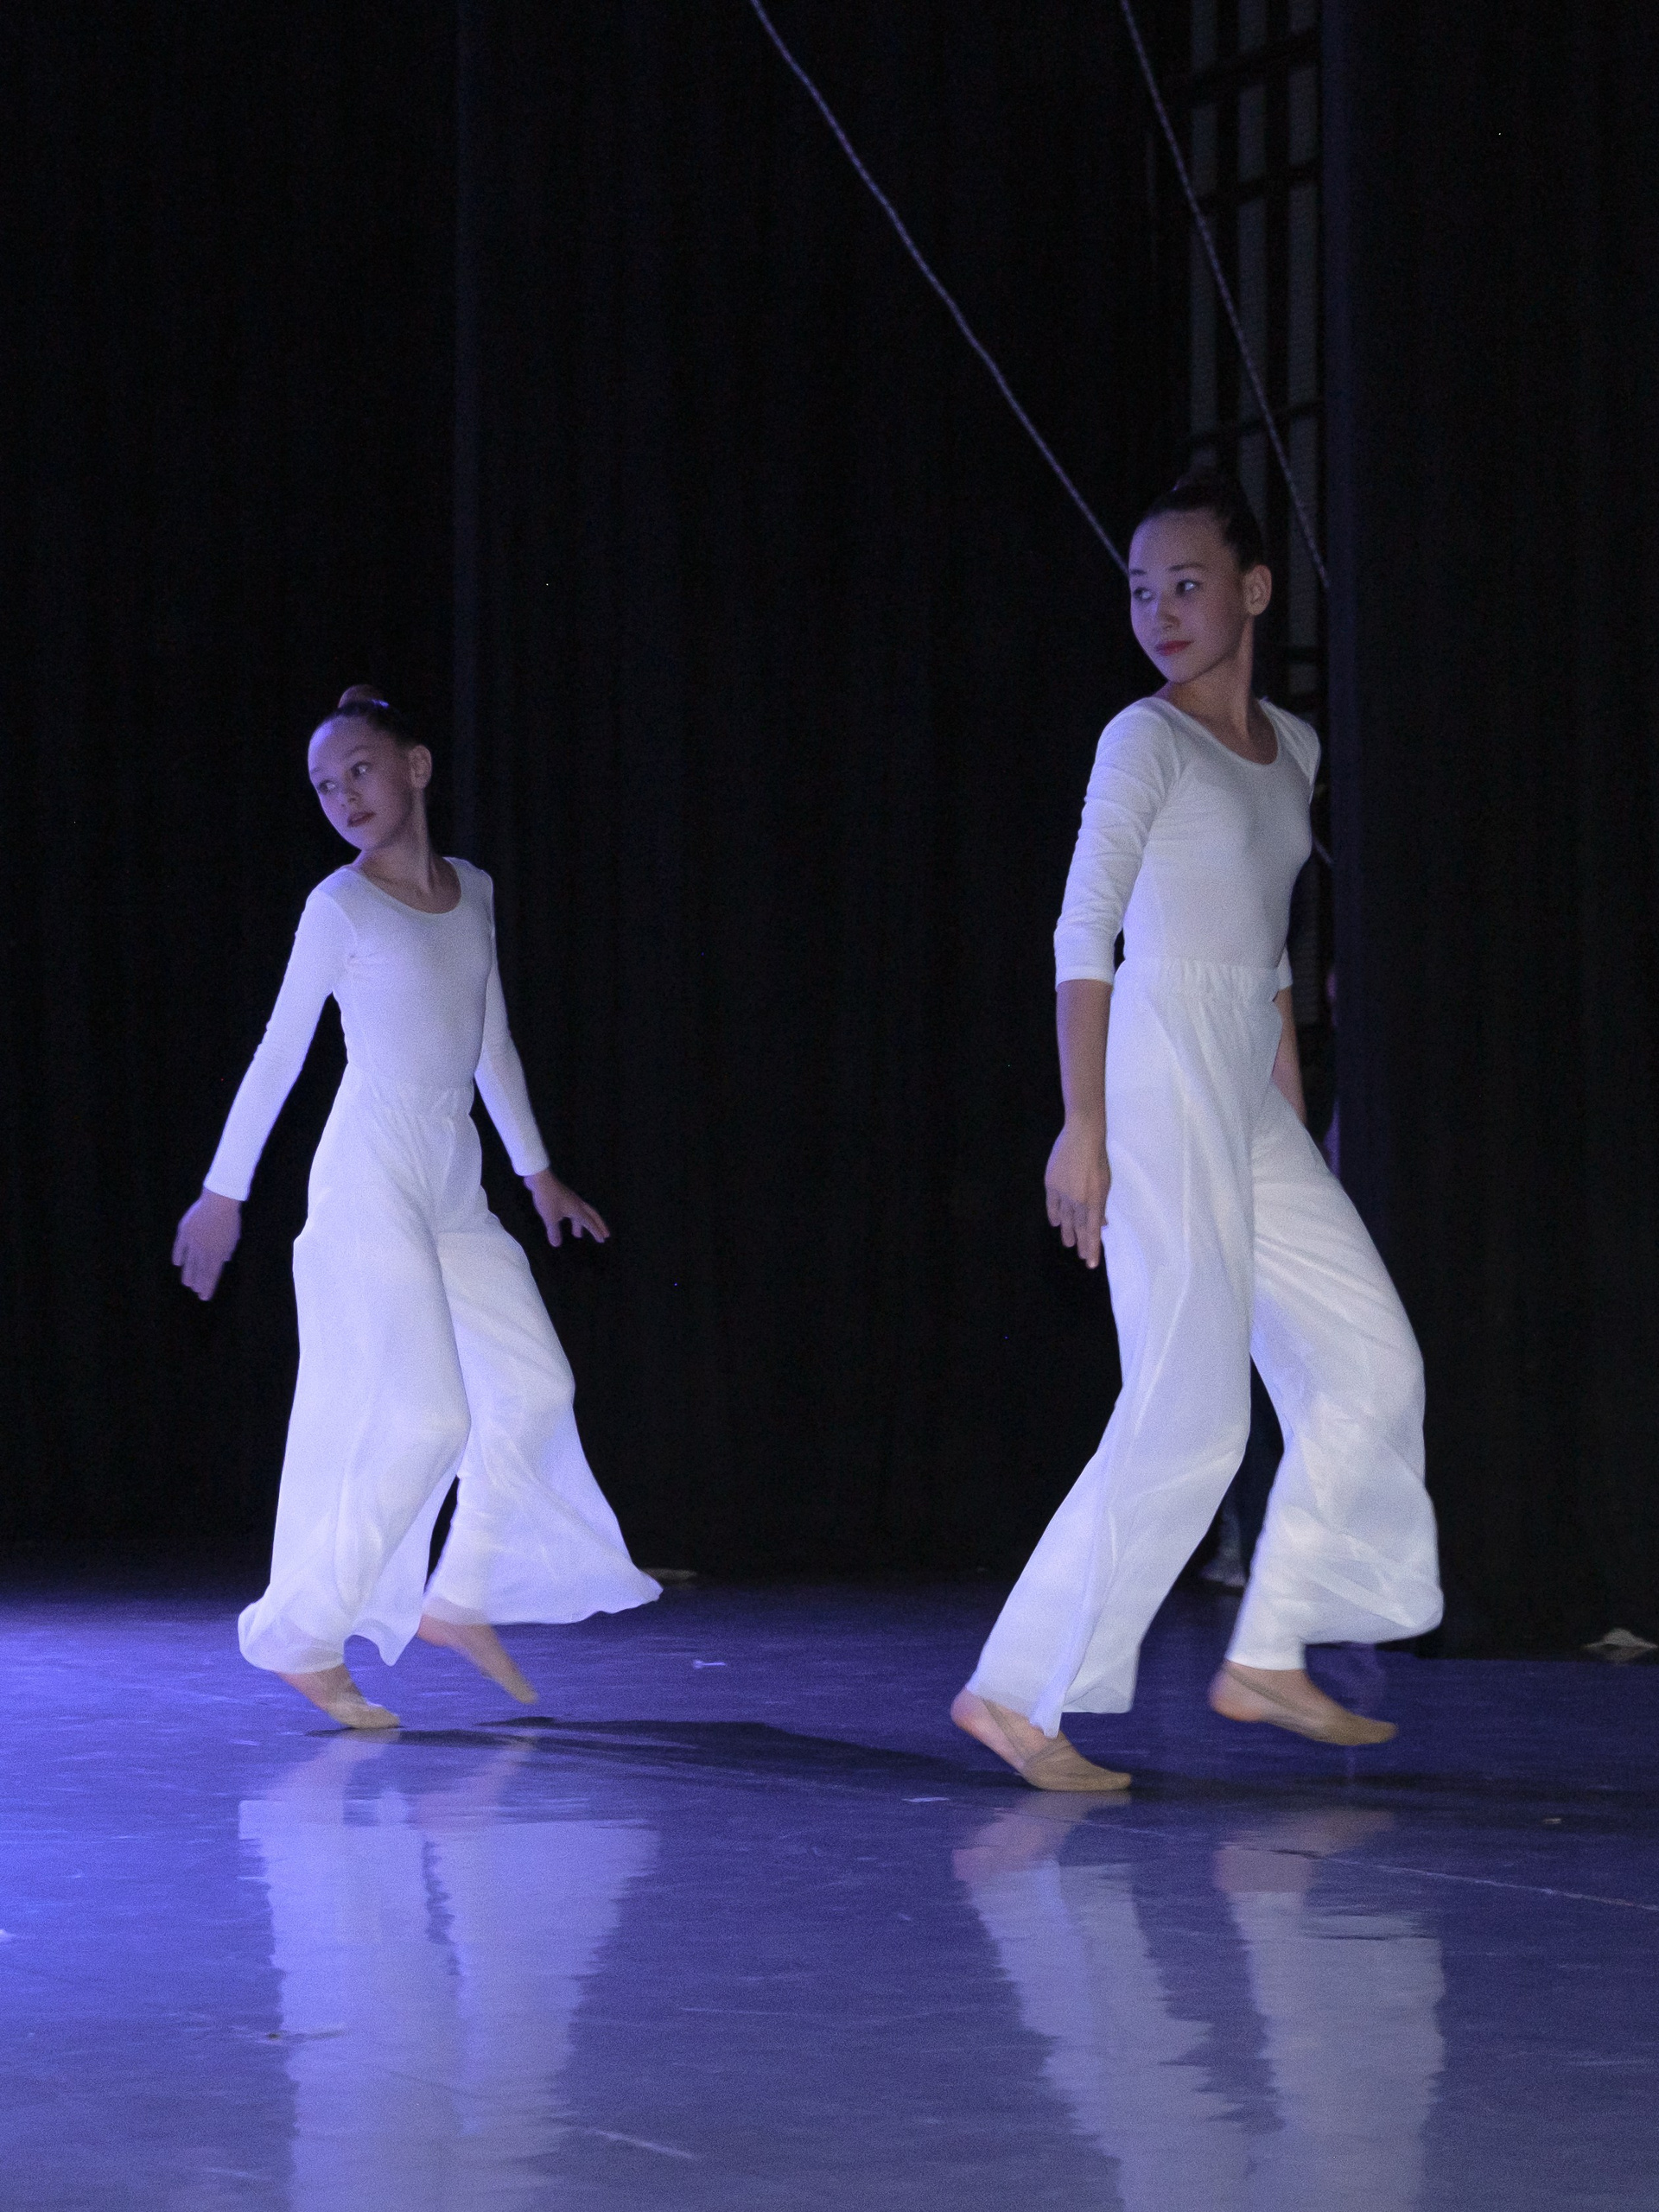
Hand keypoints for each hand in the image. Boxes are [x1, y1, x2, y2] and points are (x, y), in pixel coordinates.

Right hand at [172, 1189, 242, 1299]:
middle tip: (196, 1292)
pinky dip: (178, 1255)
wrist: (219, 1201)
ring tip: (187, 1283)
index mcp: (217, 1253)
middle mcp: (204, 1251)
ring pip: (189, 1262)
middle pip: (200, 1271)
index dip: (208, 1286)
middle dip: (199, 1283)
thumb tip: (223, 1261)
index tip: (204, 1296)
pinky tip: (177, 1264)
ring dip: (188, 1274)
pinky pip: (179, 1247)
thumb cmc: (230, 1218)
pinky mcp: (184, 1232)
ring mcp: (192, 1242)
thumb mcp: (233, 1237)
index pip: (212, 1275)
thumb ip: (227, 1250)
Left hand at [525, 1169, 610, 1247]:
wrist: (541, 1179)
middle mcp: (577, 1204)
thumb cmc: (547, 1198)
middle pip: (592, 1215)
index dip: (596, 1231)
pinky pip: (572, 1209)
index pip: (589, 1222)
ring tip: (577, 1235)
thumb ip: (554, 1231)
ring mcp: (570, 1198)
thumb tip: (556, 1244)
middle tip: (605, 1234)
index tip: (602, 1240)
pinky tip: (565, 1219)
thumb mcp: (550, 1218)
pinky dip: (573, 1217)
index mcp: (577, 1209)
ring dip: (582, 1224)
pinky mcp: (562, 1195)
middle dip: (599, 1225)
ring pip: (581, 1212)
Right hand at [1045, 1119, 1109, 1267]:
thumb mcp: (1105, 1183)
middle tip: (1081, 1255)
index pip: (1093, 1231)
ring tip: (1068, 1244)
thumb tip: (1102, 1223)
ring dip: (1068, 1232)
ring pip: (1065, 1220)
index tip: (1091, 1263)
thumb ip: (1101, 1205)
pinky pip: (1052, 1206)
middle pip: (1079, 1228)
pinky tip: (1055, 1223)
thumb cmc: (1098, 1159)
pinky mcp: (1051, 1185)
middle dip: (1081, 1243)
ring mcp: (1063, 1194)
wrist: (1082, 1137)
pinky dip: (1054, 1216)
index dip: (1092, 1248)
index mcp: (1094, 1201)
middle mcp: (1078, 1201)